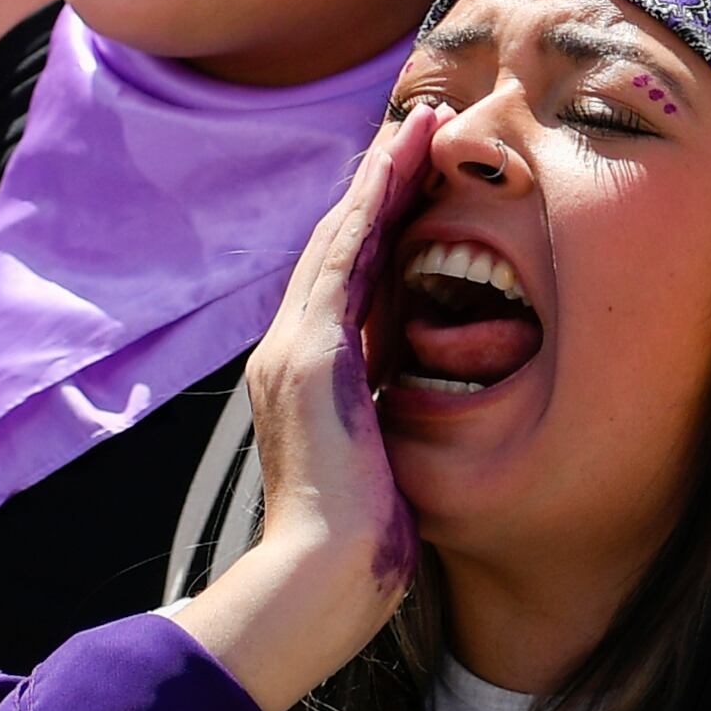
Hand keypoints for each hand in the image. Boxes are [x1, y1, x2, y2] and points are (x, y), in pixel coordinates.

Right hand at [187, 107, 435, 710]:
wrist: (314, 585)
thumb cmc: (354, 552)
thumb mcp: (380, 474)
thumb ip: (387, 431)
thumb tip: (410, 422)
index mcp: (310, 382)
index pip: (351, 285)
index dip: (381, 227)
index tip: (415, 181)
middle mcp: (292, 355)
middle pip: (342, 247)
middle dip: (381, 184)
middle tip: (418, 125)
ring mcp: (295, 351)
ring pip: (341, 239)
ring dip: (380, 178)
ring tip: (416, 126)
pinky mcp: (312, 357)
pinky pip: (343, 260)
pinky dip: (369, 208)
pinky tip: (394, 166)